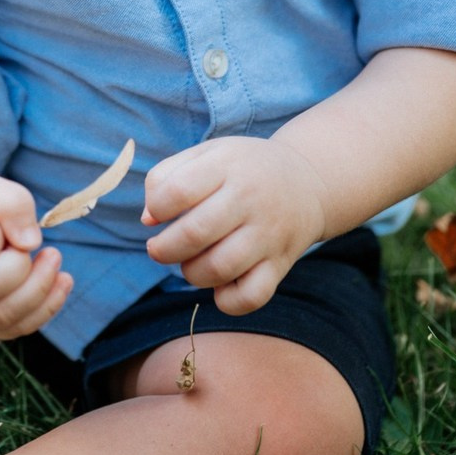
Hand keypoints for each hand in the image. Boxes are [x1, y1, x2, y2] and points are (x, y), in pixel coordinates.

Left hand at [142, 136, 326, 314]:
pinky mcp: (281, 264)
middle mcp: (250, 198)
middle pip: (195, 233)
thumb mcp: (207, 154)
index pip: (178, 191)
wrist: (307, 182)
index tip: (157, 214)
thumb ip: (167, 177)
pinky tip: (219, 284)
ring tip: (189, 263)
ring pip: (219, 268)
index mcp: (226, 165)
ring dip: (191, 273)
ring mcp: (269, 233)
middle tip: (159, 248)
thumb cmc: (242, 169)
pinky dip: (227, 300)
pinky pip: (251, 296)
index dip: (156, 208)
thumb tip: (148, 220)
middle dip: (164, 248)